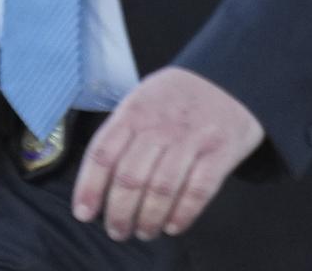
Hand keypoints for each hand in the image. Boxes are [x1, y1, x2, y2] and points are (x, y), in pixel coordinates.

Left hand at [72, 66, 264, 241]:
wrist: (227, 79)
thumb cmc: (175, 98)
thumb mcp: (140, 101)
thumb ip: (121, 134)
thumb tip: (96, 179)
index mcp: (133, 113)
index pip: (102, 153)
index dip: (89, 187)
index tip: (83, 213)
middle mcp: (159, 127)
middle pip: (130, 177)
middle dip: (119, 212)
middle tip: (117, 231)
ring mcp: (190, 140)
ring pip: (162, 188)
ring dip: (149, 218)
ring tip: (143, 232)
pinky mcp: (219, 153)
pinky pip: (198, 190)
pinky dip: (183, 214)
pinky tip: (173, 227)